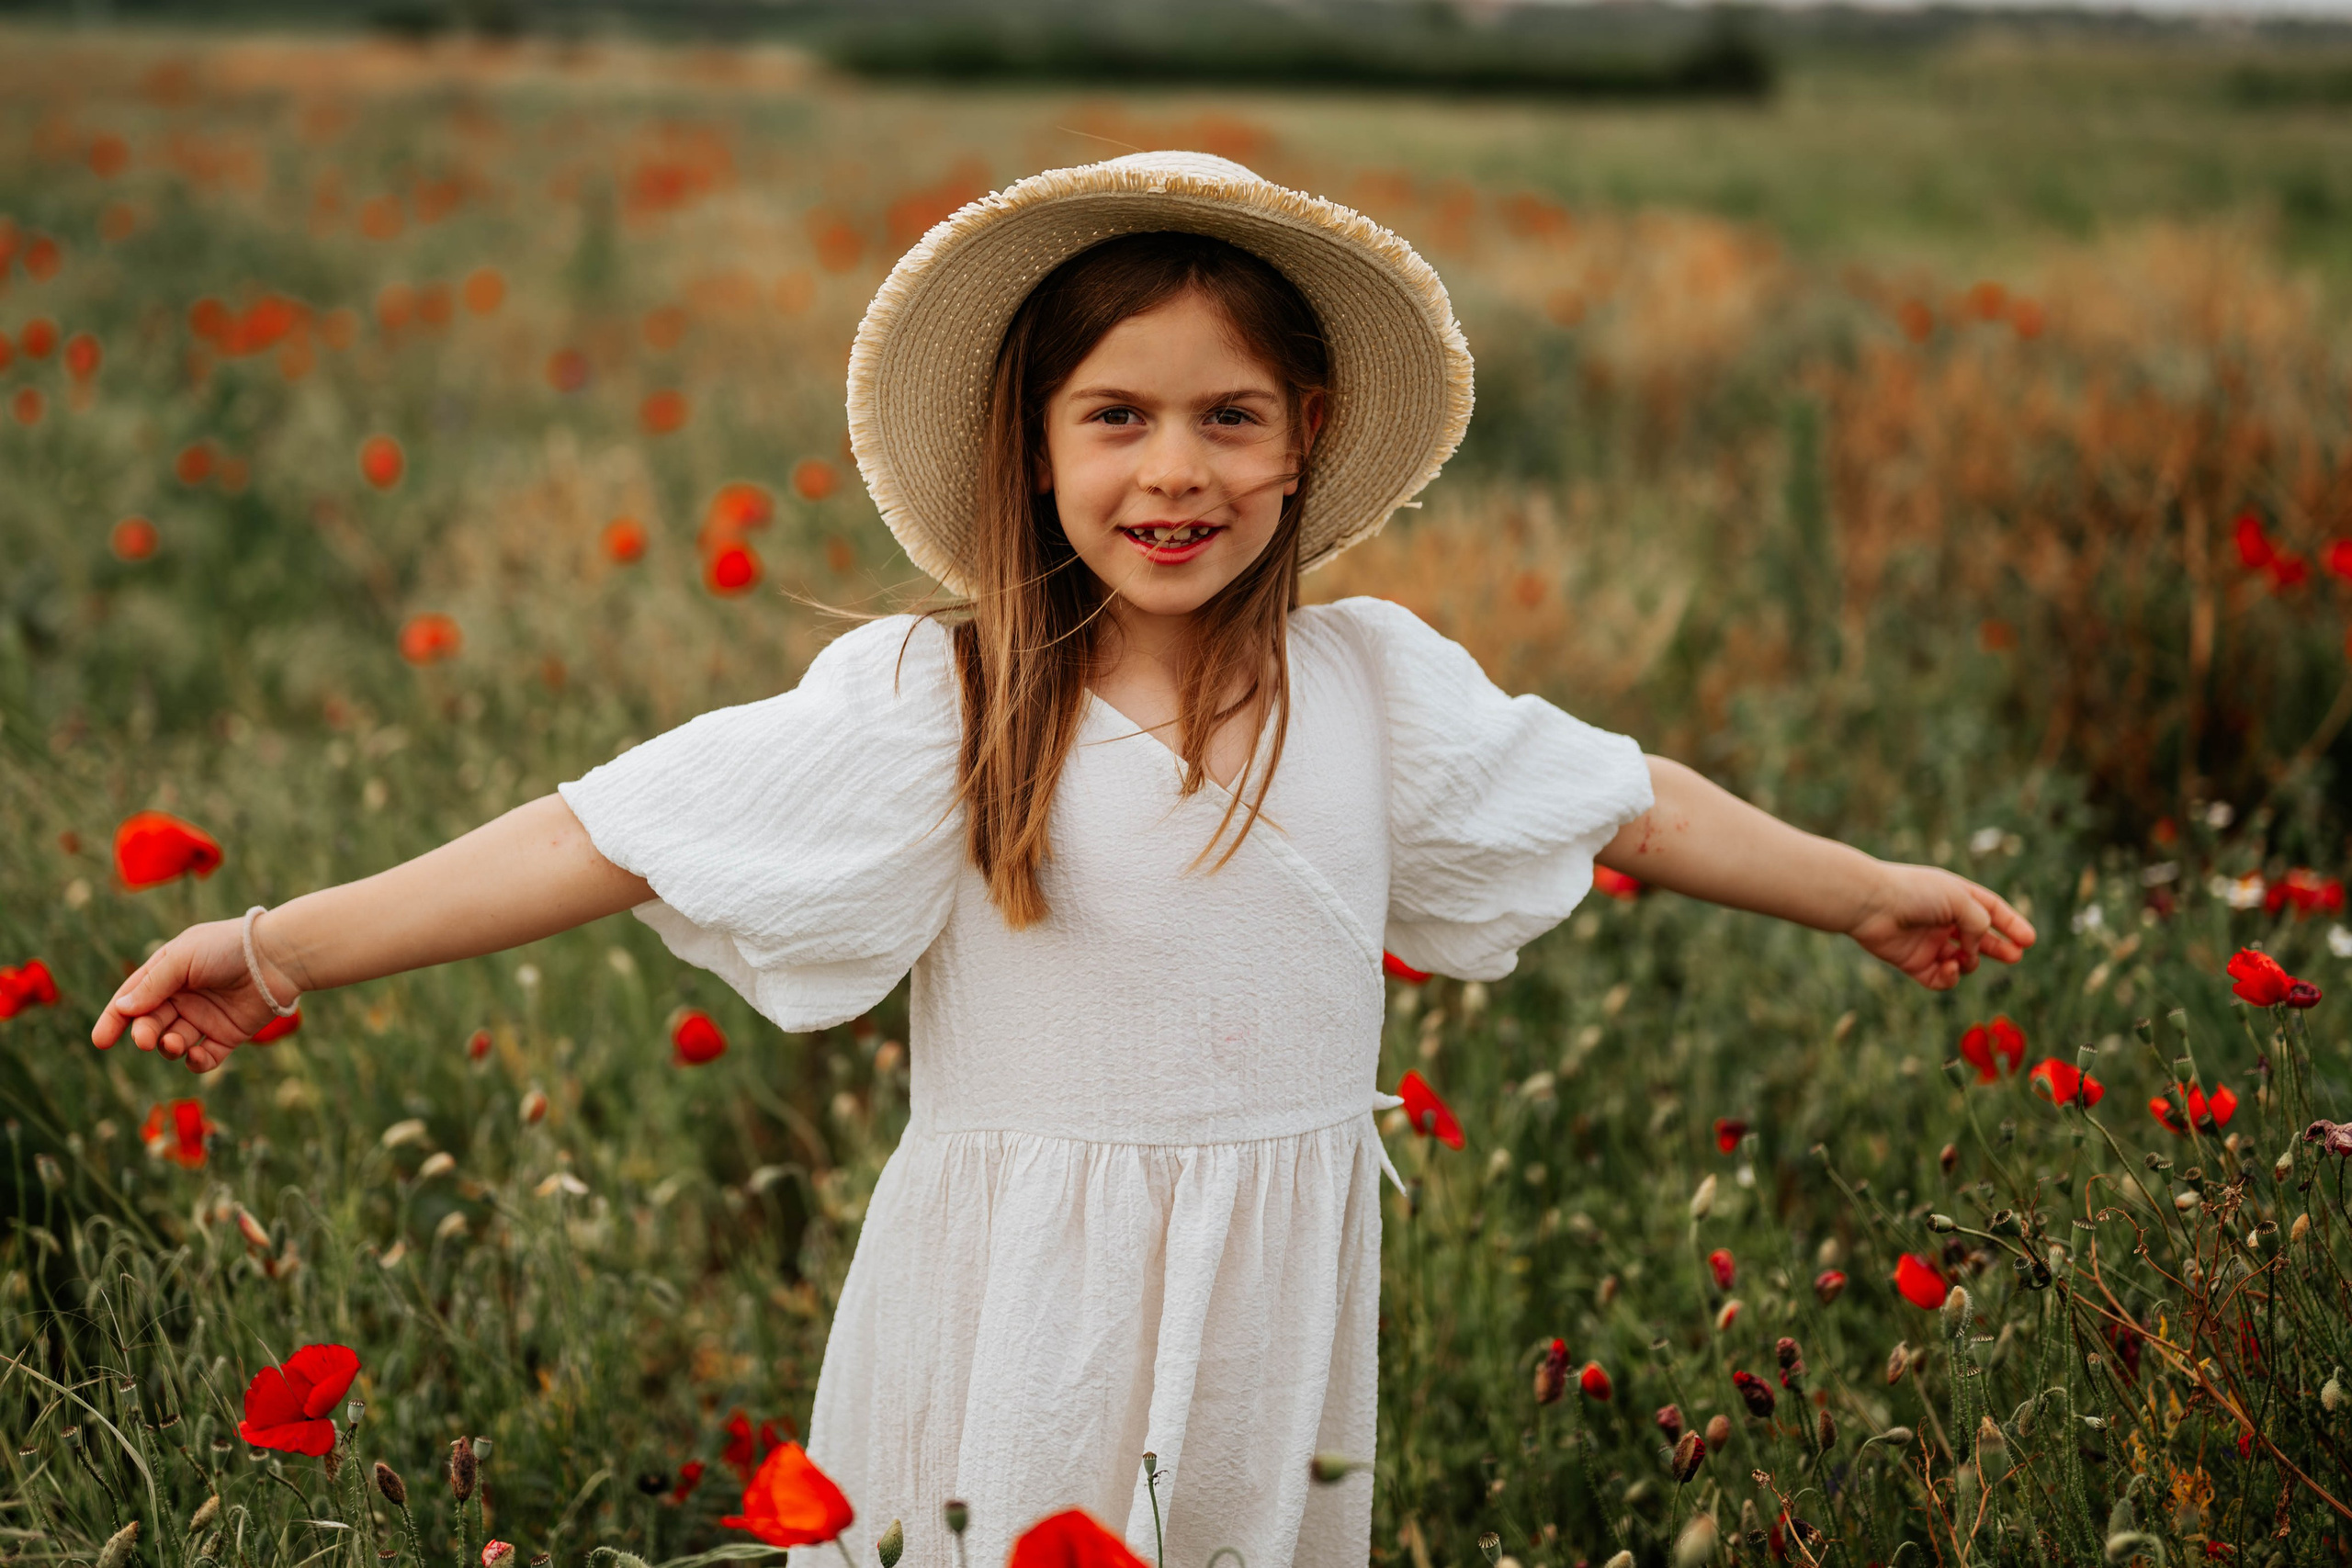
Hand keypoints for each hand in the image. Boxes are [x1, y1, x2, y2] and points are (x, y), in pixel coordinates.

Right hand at [90, 915, 300, 1072]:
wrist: (278, 957)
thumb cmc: (227, 948)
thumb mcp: (183, 958)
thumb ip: (152, 983)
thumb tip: (124, 1008)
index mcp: (167, 975)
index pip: (131, 1001)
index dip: (114, 1020)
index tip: (101, 1041)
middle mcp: (184, 998)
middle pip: (151, 1025)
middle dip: (144, 1034)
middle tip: (147, 1039)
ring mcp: (206, 1018)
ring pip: (174, 1044)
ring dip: (168, 1048)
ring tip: (173, 1042)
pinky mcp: (229, 1035)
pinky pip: (205, 1058)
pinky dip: (197, 1063)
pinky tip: (195, 1056)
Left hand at [1847, 862, 2035, 989]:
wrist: (1870, 904)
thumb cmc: (1914, 893)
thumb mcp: (1958, 899)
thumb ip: (1980, 921)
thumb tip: (1977, 947)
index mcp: (1955, 897)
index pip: (1991, 910)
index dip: (2012, 924)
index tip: (2031, 940)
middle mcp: (1943, 920)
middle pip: (1979, 938)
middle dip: (2000, 948)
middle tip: (2016, 957)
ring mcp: (1929, 942)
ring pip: (1963, 961)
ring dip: (1971, 961)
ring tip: (1967, 956)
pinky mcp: (1914, 963)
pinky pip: (1941, 978)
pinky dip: (1951, 977)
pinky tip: (1950, 966)